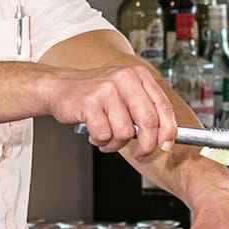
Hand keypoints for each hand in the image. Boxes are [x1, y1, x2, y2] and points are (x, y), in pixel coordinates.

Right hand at [44, 63, 178, 154]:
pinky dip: (100, 140)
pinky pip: (104, 135)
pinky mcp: (89, 102)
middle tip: (141, 153)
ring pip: (125, 132)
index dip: (168, 130)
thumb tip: (165, 137)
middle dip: (146, 145)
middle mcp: (125, 78)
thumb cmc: (95, 94)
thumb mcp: (124, 93)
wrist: (59, 86)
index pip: (163, 106)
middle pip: (149, 121)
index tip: (166, 145)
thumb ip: (145, 109)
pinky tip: (94, 132)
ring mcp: (106, 89)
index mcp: (138, 75)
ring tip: (107, 137)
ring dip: (116, 143)